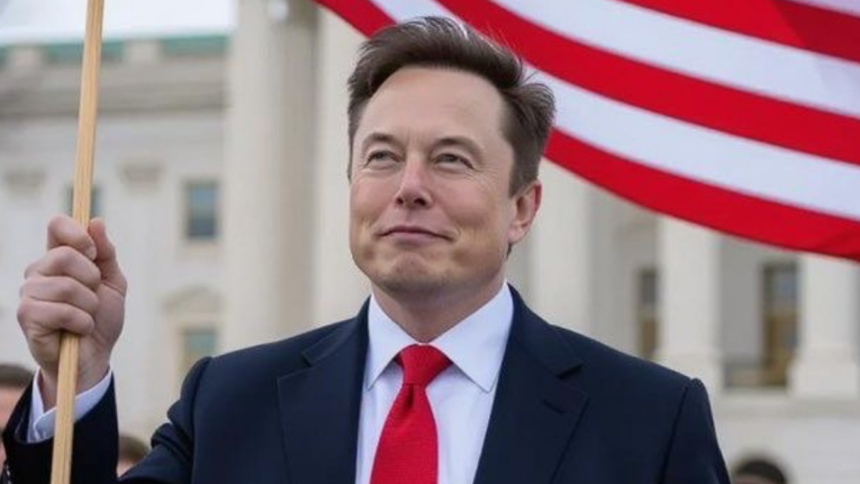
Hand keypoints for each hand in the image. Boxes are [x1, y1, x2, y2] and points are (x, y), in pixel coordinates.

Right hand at [17, 215, 126, 407]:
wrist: (95, 356)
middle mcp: (39, 271)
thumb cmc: (101, 317)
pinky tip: (79, 329)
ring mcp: (29, 293)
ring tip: (86, 316)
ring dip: (89, 305)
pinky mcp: (27, 316)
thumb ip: (106, 253)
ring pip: (66, 286)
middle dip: (91, 279)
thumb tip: (96, 222)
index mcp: (59, 257)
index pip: (57, 226)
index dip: (76, 233)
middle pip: (64, 255)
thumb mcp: (112, 282)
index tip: (93, 252)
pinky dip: (82, 322)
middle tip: (93, 296)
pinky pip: (62, 311)